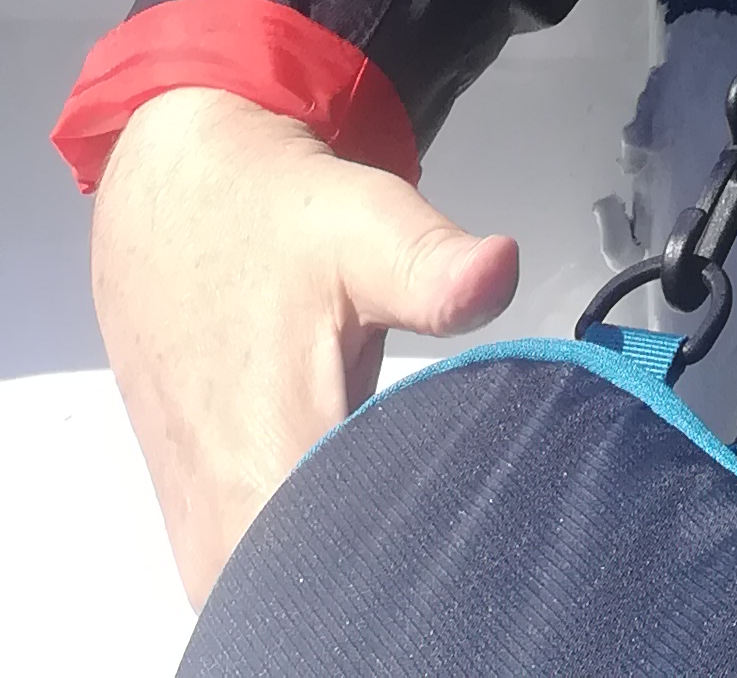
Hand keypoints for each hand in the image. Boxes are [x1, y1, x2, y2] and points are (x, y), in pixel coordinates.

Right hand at [91, 87, 518, 605]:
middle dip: (406, 547)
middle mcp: (224, 535)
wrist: (173, 207)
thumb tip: (498, 271)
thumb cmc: (268, 220)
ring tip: (409, 470)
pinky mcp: (203, 532)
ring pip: (306, 589)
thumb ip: (433, 268)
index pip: (360, 575)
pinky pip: (274, 571)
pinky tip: (366, 481)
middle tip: (452, 476)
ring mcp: (206, 544)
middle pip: (340, 592)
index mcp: (264, 476)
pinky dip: (328, 538)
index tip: (470, 495)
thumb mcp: (364, 225)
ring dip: (367, 544)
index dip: (431, 545)